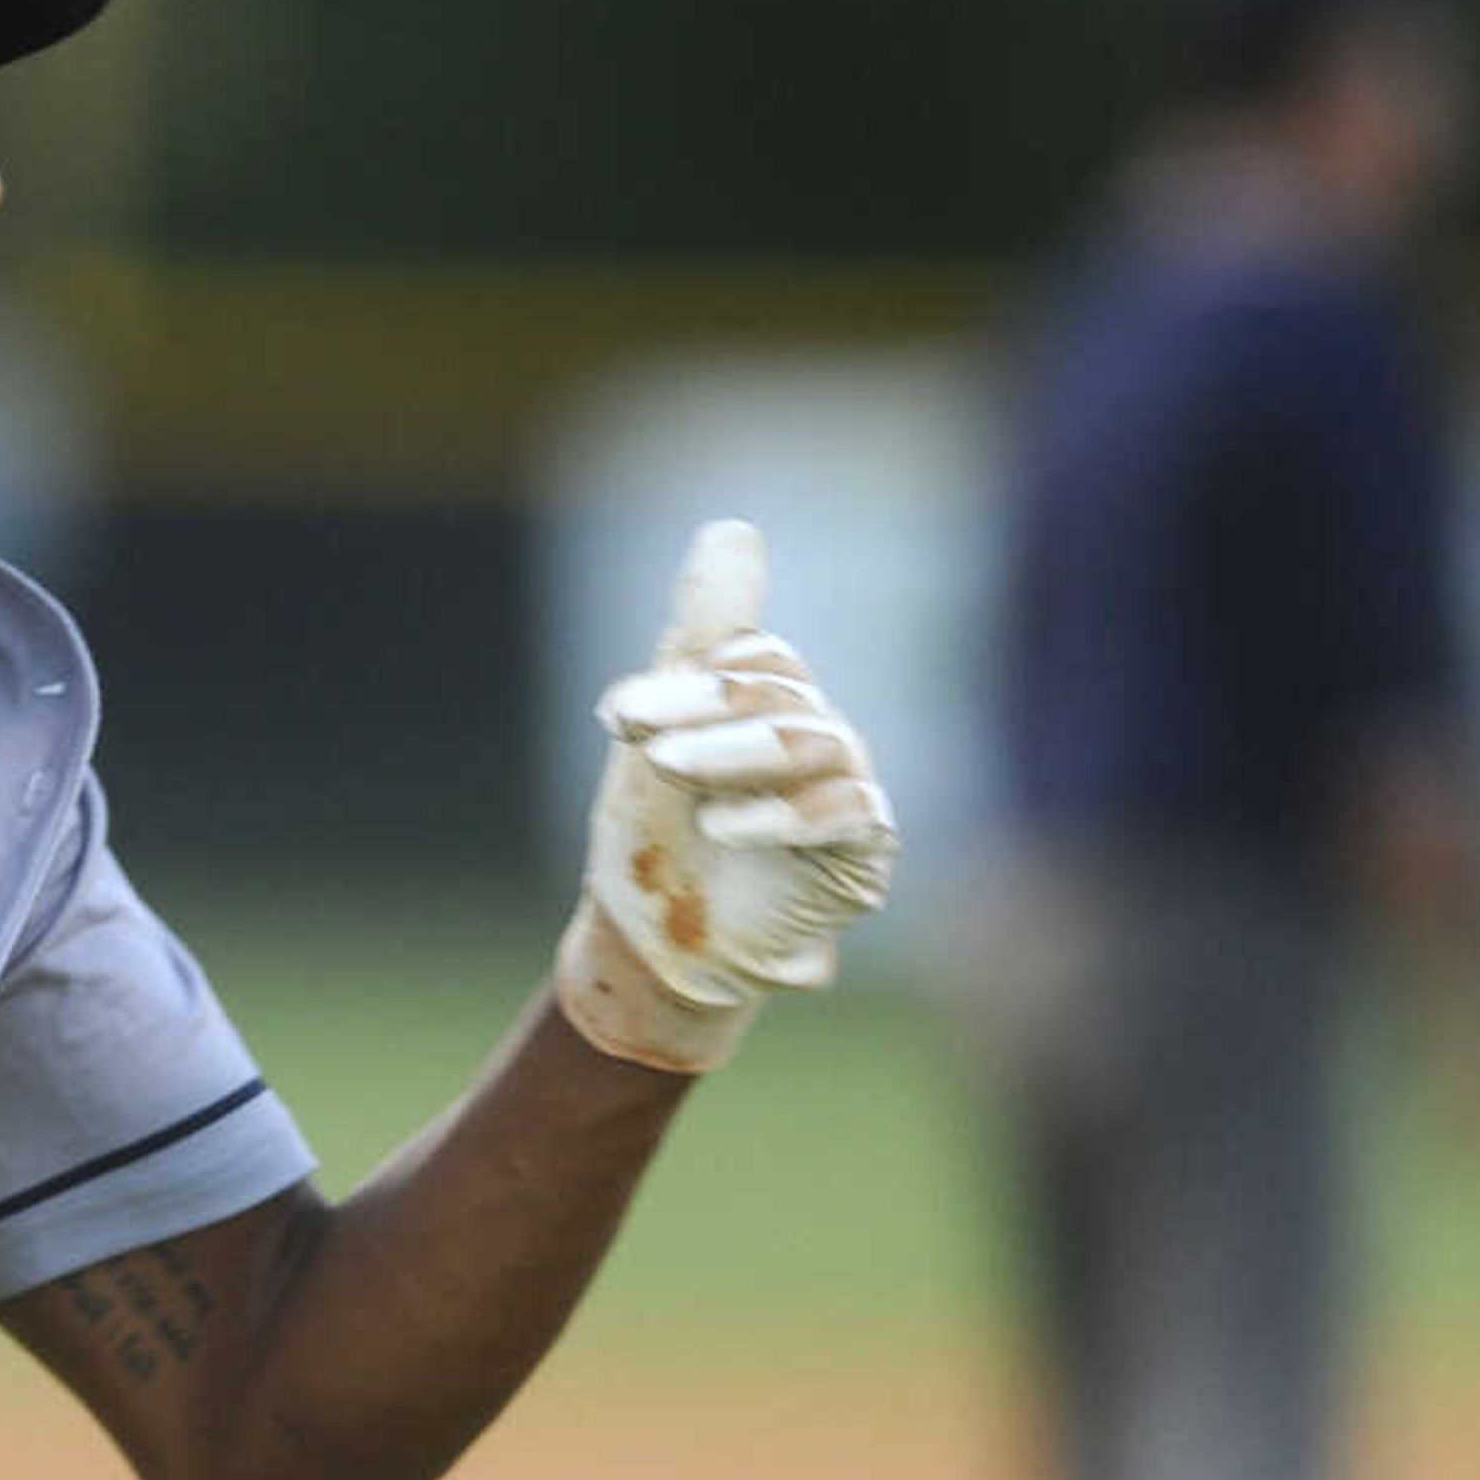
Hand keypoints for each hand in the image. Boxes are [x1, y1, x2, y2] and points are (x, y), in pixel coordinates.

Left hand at [557, 519, 897, 1072]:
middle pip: (781, 696)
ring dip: (734, 753)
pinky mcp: (864, 854)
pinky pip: (847, 815)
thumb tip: (732, 528)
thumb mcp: (660, 735)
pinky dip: (782, 816)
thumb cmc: (660, 842)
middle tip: (636, 733)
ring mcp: (847, 795)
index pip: (754, 662)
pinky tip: (722, 826)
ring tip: (668, 770)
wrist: (659, 952)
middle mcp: (819, 740)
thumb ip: (698, 636)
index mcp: (771, 707)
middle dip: (703, 709)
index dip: (688, 679)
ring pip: (812, 745)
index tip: (615, 716)